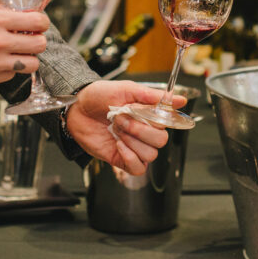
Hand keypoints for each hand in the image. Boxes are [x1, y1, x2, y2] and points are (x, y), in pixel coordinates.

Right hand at [0, 6, 47, 83]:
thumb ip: (1, 16)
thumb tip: (22, 18)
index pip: (37, 22)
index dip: (42, 22)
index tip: (39, 23)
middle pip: (40, 44)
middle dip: (38, 40)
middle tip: (31, 39)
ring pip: (33, 64)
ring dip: (29, 58)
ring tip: (19, 53)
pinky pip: (13, 74)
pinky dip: (11, 68)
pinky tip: (1, 61)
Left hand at [65, 81, 187, 175]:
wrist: (76, 108)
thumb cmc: (100, 95)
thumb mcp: (127, 90)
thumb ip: (154, 96)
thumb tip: (181, 99)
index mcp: (149, 115)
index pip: (167, 124)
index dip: (157, 119)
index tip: (142, 111)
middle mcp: (144, 132)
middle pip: (161, 141)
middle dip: (140, 130)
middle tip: (122, 119)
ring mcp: (133, 147)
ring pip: (150, 155)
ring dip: (133, 142)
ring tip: (117, 130)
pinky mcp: (121, 159)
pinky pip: (138, 168)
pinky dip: (130, 158)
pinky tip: (119, 146)